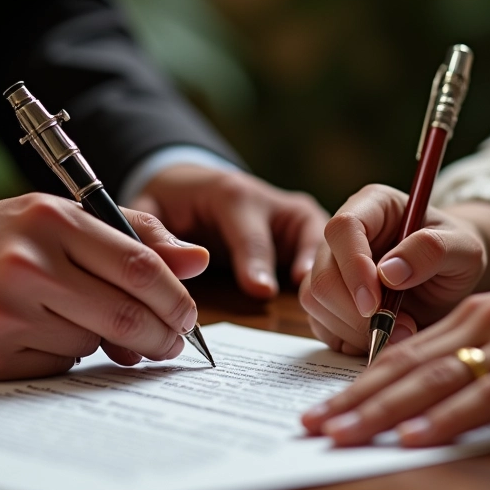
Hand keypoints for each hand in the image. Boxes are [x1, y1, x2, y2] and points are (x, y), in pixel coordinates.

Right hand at [0, 193, 208, 379]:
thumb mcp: (60, 218)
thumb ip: (133, 234)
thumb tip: (198, 260)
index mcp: (52, 219)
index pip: (138, 265)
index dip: (175, 297)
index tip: (189, 316)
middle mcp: (27, 263)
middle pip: (126, 312)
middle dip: (161, 334)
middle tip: (170, 342)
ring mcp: (5, 311)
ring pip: (93, 342)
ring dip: (104, 340)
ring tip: (76, 318)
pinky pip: (59, 364)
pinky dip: (67, 354)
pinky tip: (41, 333)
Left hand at [129, 165, 328, 296]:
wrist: (197, 186)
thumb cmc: (172, 202)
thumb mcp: (151, 207)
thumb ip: (157, 233)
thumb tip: (184, 264)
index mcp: (233, 193)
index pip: (248, 232)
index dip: (255, 261)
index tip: (261, 290)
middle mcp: (273, 202)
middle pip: (301, 234)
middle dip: (307, 266)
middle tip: (312, 299)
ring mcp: (296, 216)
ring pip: (326, 241)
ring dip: (333, 269)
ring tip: (338, 303)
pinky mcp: (309, 233)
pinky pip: (331, 253)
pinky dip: (337, 275)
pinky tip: (338, 303)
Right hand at [299, 184, 489, 355]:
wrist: (451, 277)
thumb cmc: (456, 253)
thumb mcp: (464, 247)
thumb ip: (432, 251)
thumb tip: (389, 273)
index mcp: (371, 205)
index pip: (343, 228)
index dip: (353, 266)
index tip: (375, 303)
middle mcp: (342, 234)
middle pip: (322, 272)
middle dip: (355, 311)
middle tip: (399, 328)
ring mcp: (330, 266)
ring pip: (315, 300)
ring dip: (354, 329)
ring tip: (399, 333)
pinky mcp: (327, 298)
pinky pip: (320, 323)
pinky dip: (348, 339)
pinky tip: (380, 337)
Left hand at [302, 276, 489, 445]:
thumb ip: (472, 354)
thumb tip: (425, 390)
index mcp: (470, 316)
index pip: (401, 352)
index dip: (359, 382)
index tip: (325, 408)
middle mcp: (481, 323)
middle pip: (404, 365)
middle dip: (355, 398)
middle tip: (314, 425)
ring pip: (434, 379)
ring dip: (383, 410)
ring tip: (343, 433)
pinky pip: (488, 396)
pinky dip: (448, 418)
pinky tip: (415, 437)